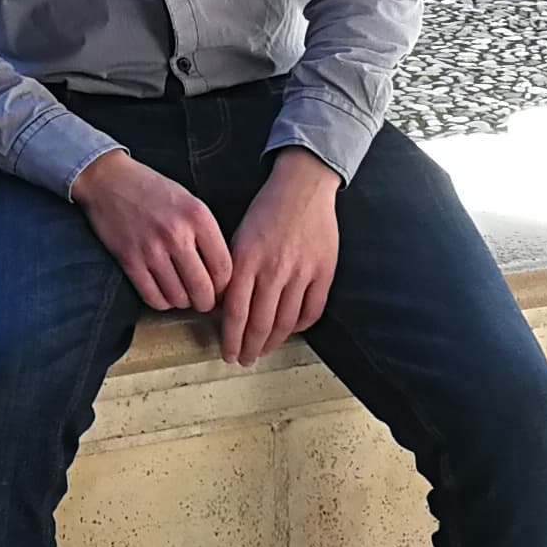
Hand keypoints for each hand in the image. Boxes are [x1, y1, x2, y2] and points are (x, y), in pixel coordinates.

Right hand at [73, 149, 232, 319]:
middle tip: (203, 300)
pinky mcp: (129, 259)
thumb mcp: (189, 201)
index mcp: (197, 216)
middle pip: (203, 289)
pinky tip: (163, 293)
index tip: (220, 288)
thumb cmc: (152, 190)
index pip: (224, 268)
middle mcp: (176, 234)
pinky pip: (152, 297)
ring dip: (183, 302)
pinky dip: (161, 302)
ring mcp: (151, 248)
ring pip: (178, 297)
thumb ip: (206, 233)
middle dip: (206, 302)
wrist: (109, 180)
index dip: (225, 286)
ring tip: (182, 294)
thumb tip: (220, 274)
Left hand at [217, 150, 340, 367]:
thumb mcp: (239, 237)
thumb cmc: (266, 210)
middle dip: (250, 348)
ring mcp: (301, 272)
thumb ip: (232, 273)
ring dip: (273, 342)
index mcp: (247, 260)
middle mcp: (273, 269)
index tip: (228, 353)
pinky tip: (289, 330)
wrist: (302, 187)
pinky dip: (299, 326)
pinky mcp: (323, 272)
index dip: (231, 339)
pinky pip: (311, 310)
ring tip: (264, 350)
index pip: (235, 313)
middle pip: (260, 324)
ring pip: (285, 322)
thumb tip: (223, 308)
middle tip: (244, 359)